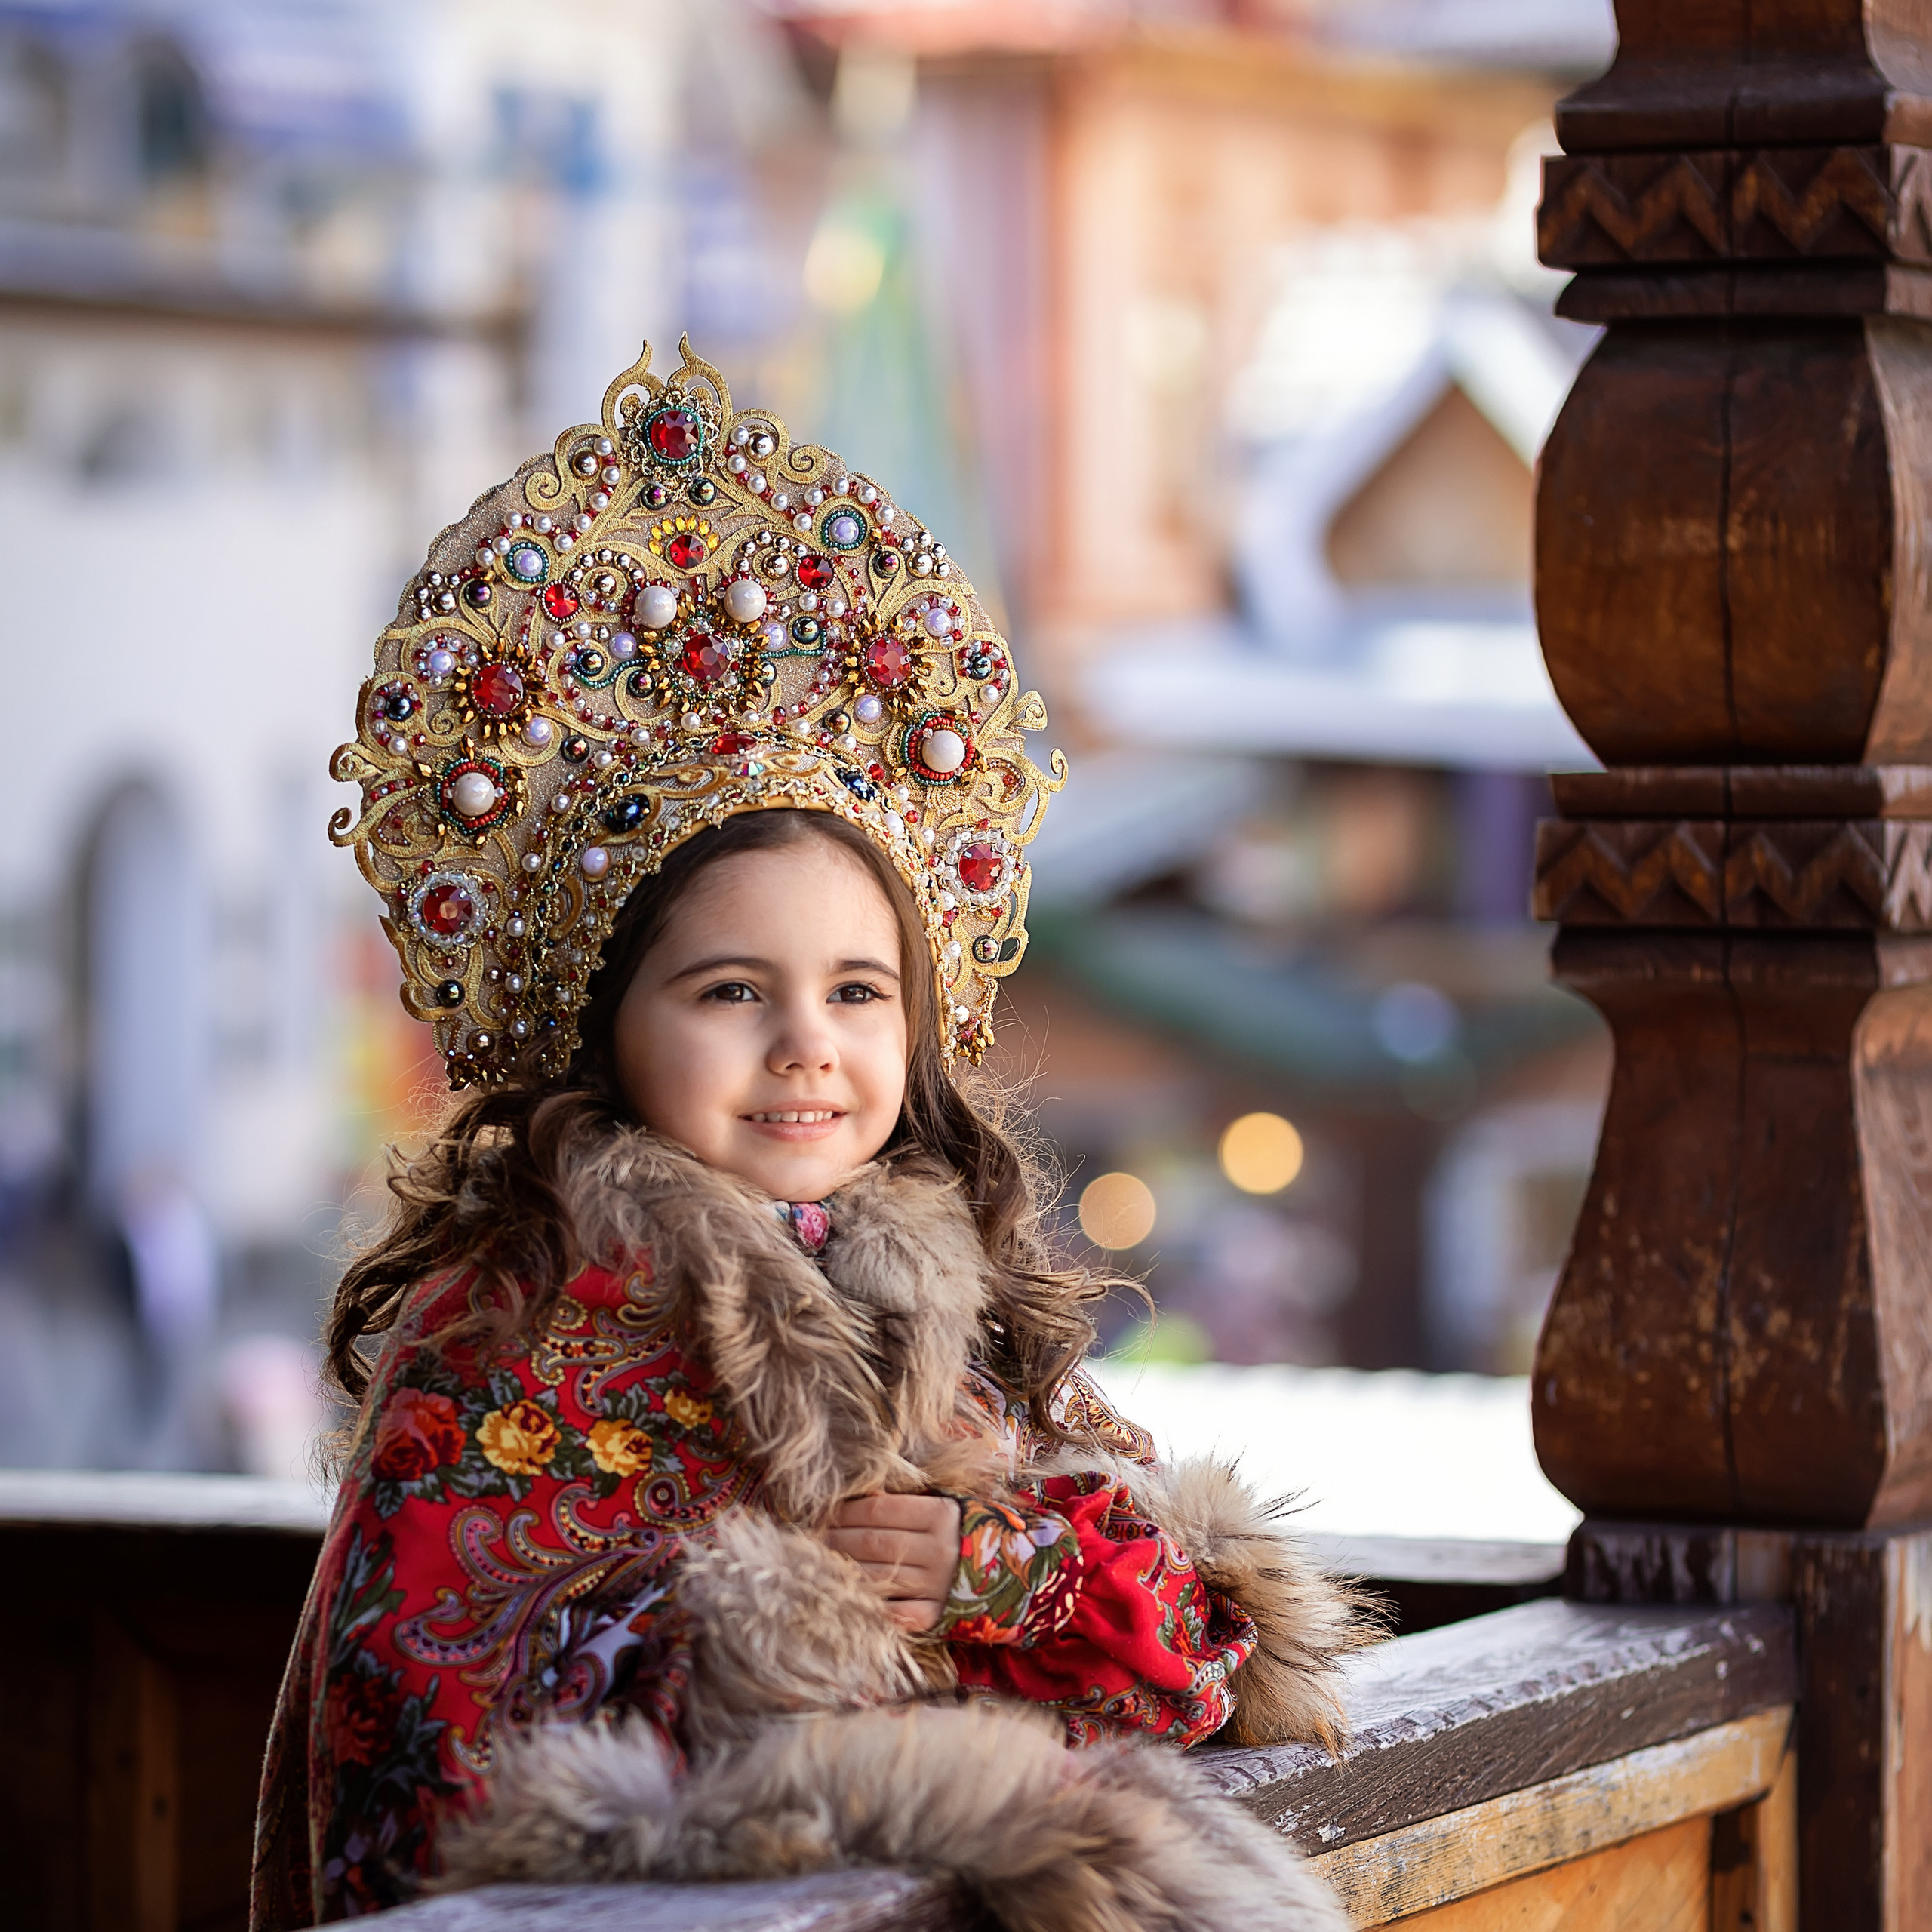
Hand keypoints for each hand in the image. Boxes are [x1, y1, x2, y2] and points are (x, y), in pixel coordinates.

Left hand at [823, 1492, 962, 1632]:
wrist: (1008, 1571)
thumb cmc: (962, 1532)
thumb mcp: (941, 1508)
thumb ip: (904, 1504)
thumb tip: (864, 1498)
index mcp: (940, 1515)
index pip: (880, 1511)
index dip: (847, 1513)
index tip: (825, 1514)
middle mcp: (939, 1549)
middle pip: (874, 1543)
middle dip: (838, 1541)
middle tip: (816, 1540)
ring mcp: (938, 1585)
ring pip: (879, 1577)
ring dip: (846, 1571)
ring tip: (823, 1565)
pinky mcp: (937, 1615)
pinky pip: (896, 1613)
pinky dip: (871, 1605)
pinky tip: (849, 1597)